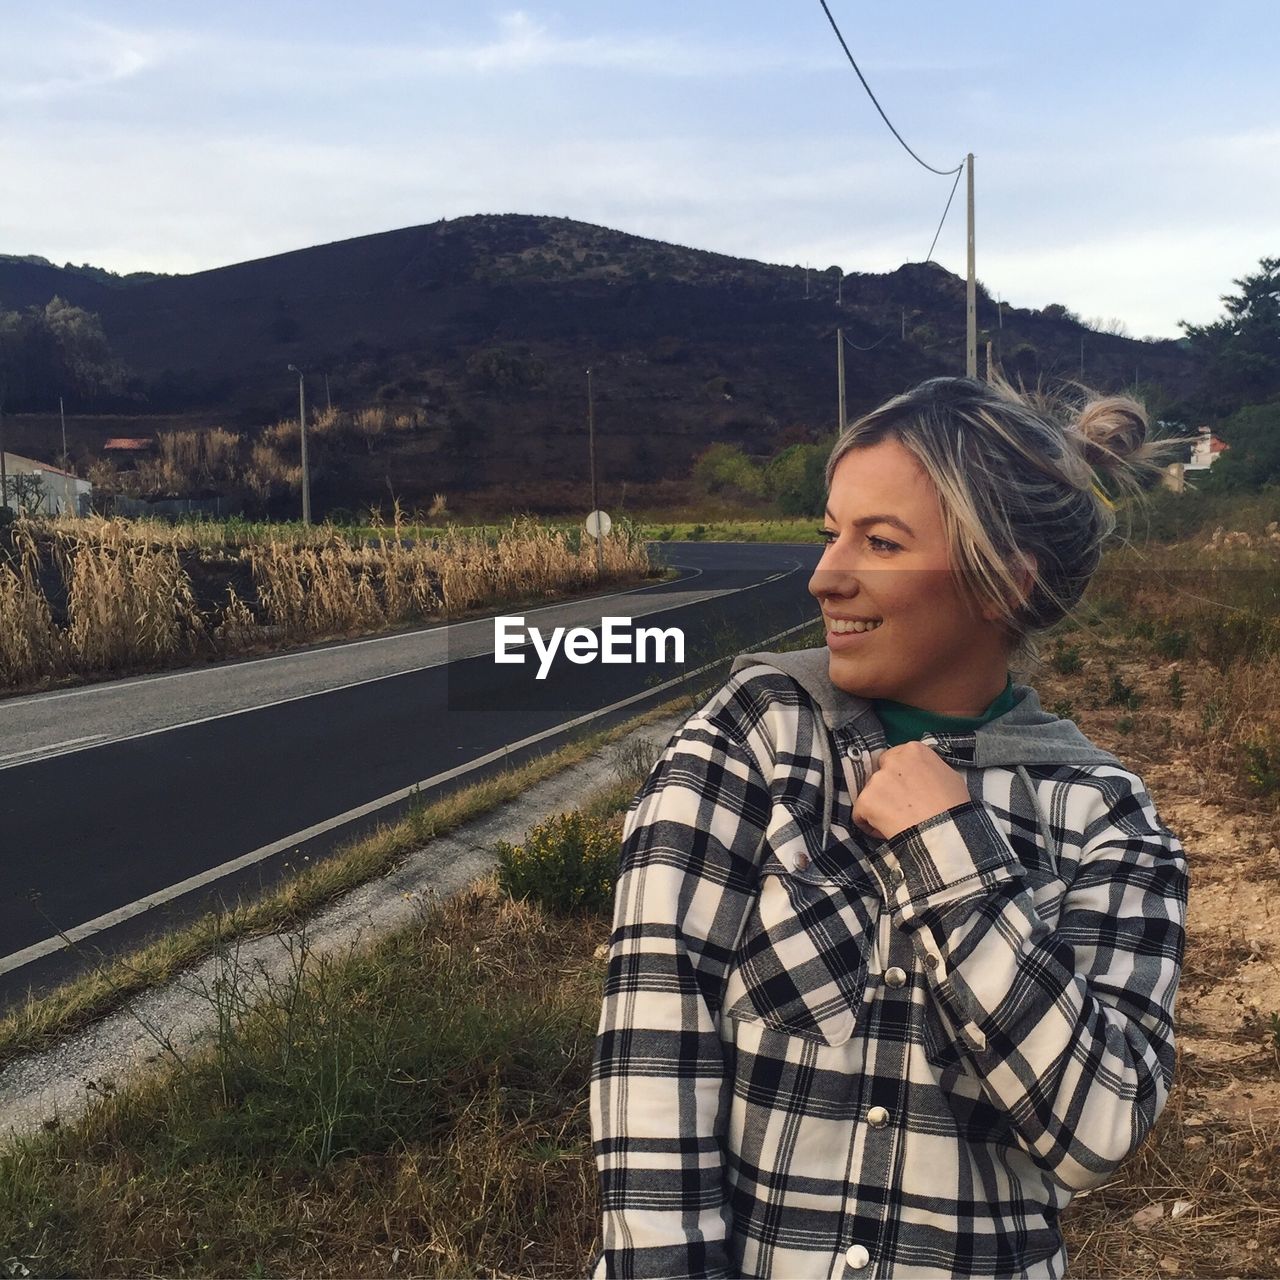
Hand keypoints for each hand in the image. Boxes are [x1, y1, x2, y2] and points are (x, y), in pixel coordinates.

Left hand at [851, 741, 970, 842]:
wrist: (945, 831)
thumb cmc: (953, 806)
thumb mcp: (950, 777)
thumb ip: (930, 768)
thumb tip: (923, 773)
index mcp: (913, 750)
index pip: (895, 758)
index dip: (899, 776)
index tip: (905, 790)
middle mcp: (892, 760)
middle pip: (880, 774)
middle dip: (886, 789)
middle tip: (900, 807)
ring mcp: (877, 780)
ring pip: (870, 793)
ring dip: (879, 806)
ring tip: (897, 822)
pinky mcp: (866, 800)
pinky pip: (860, 813)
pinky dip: (868, 823)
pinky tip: (885, 830)